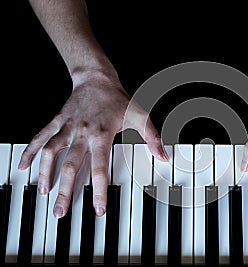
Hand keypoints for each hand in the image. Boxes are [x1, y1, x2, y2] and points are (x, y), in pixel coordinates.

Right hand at [18, 70, 167, 217]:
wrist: (96, 78)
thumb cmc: (117, 99)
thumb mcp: (140, 116)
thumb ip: (152, 138)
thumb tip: (164, 157)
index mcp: (102, 134)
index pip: (100, 167)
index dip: (99, 190)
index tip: (98, 209)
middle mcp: (82, 133)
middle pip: (70, 165)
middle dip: (65, 190)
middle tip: (61, 212)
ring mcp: (67, 128)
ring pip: (51, 152)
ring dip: (45, 174)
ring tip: (44, 193)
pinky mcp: (57, 122)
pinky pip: (40, 138)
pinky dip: (30, 152)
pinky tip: (24, 166)